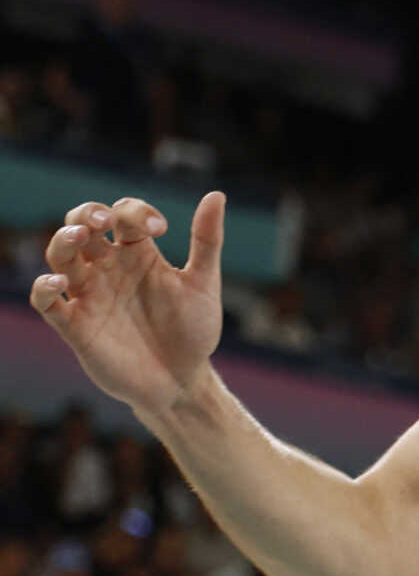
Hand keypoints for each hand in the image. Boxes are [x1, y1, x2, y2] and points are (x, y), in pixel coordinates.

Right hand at [30, 194, 226, 420]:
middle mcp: (108, 268)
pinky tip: (59, 282)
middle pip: (81, 224)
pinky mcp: (75, 324)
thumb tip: (217, 194)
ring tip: (80, 237)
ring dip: (63, 241)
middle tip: (105, 222)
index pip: (123, 215)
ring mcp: (89, 294)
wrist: (184, 380)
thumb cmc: (193, 330)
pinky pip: (46, 301)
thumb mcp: (203, 284)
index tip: (161, 230)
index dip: (137, 213)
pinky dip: (44, 288)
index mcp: (137, 253)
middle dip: (87, 215)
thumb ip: (207, 241)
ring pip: (59, 255)